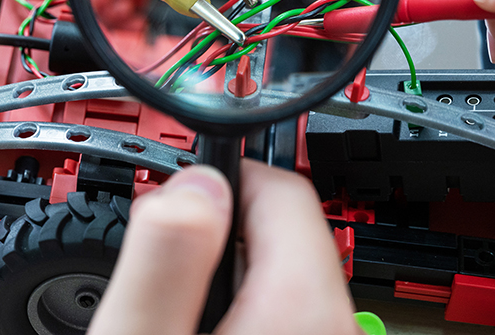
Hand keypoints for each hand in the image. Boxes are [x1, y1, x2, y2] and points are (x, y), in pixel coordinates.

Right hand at [87, 161, 360, 334]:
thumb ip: (165, 257)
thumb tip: (195, 185)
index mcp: (303, 308)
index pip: (284, 188)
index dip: (218, 176)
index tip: (175, 194)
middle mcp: (335, 330)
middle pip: (286, 235)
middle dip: (216, 234)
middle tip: (159, 265)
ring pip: (282, 283)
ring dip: (227, 280)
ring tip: (172, 311)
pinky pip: (284, 322)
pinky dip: (241, 317)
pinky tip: (199, 330)